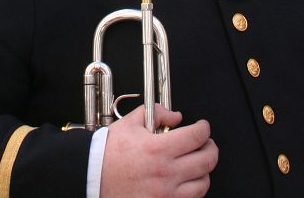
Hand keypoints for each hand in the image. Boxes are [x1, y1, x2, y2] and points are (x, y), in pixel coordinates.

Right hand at [100, 104, 217, 197]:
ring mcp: (166, 194)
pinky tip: (187, 182)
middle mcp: (166, 173)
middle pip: (207, 160)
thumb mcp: (129, 124)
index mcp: (159, 150)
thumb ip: (155, 113)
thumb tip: (175, 115)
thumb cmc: (107, 154)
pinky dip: (193, 190)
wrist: (92, 179)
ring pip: (202, 184)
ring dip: (204, 171)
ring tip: (198, 164)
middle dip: (211, 148)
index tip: (202, 127)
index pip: (196, 136)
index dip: (204, 128)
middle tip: (206, 143)